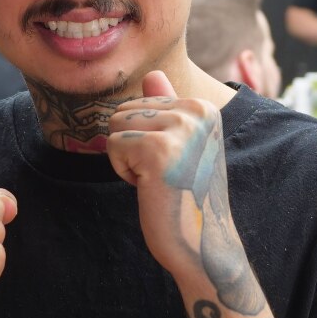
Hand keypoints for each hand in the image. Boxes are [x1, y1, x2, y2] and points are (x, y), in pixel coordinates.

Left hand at [108, 71, 264, 314]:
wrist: (203, 244)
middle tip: (162, 176)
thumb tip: (153, 73)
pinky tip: (150, 188)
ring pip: (116, 125)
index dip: (144, 138)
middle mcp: (196, 111)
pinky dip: (123, 171)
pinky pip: (113, 145)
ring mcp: (179, 130)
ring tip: (156, 180)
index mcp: (203, 107)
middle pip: (124, 109)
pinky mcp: (158, 151)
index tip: (171, 164)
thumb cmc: (187, 198)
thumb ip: (168, 108)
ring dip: (126, 159)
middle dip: (131, 146)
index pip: (141, 101)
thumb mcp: (182, 146)